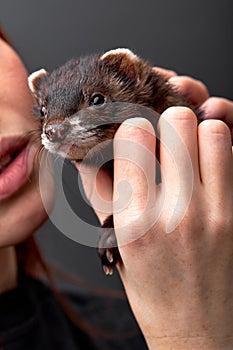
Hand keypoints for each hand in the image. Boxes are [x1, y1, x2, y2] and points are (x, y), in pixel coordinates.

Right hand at [76, 73, 232, 348]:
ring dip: (198, 132)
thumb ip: (99, 193)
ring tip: (189, 148)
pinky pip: (231, 154)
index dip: (133, 126)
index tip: (136, 133)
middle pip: (177, 123)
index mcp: (134, 221)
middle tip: (164, 137)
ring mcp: (213, 213)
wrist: (198, 331)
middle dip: (167, 121)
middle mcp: (175, 213)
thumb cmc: (153, 291)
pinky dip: (218, 146)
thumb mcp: (114, 244)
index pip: (134, 137)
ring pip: (212, 131)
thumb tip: (86, 155)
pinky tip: (207, 161)